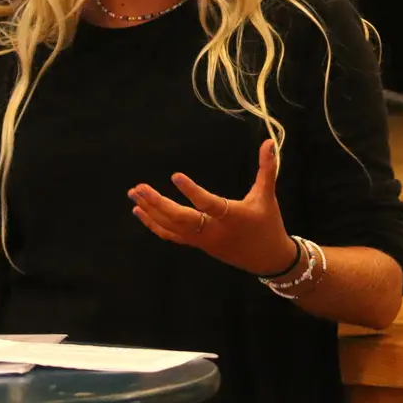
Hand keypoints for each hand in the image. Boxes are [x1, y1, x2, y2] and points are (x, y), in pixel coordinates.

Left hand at [129, 139, 296, 275]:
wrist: (268, 259)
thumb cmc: (268, 224)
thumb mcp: (267, 196)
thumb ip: (266, 169)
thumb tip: (269, 142)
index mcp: (232, 218)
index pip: (208, 204)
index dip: (191, 191)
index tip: (174, 175)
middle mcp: (213, 231)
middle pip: (181, 220)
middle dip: (158, 204)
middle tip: (139, 187)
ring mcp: (202, 240)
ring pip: (172, 228)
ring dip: (151, 211)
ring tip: (134, 195)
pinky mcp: (197, 244)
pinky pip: (171, 235)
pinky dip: (153, 224)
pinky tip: (139, 212)